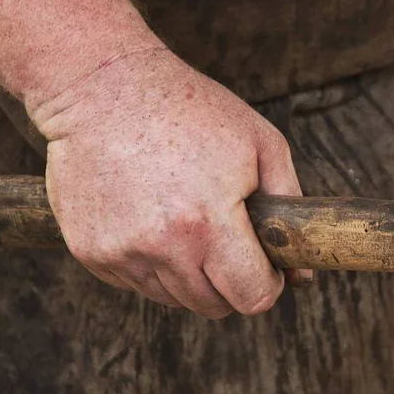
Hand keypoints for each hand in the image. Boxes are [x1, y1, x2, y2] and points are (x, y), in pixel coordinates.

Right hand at [30, 48, 307, 318]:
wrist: (102, 87)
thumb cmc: (191, 110)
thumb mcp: (261, 144)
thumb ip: (289, 207)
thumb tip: (303, 273)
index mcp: (208, 224)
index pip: (252, 298)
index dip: (267, 285)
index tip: (264, 265)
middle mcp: (161, 247)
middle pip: (213, 306)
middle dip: (229, 282)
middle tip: (226, 239)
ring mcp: (120, 253)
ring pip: (174, 299)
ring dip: (189, 274)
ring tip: (184, 219)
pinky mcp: (90, 253)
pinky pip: (136, 282)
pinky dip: (150, 262)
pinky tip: (149, 216)